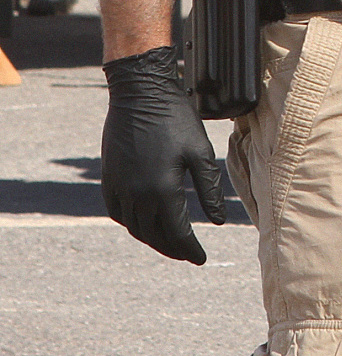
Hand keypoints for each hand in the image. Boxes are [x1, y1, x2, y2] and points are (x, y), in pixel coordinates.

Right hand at [100, 46, 227, 263]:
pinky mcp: (108, 180)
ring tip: (171, 242)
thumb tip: (219, 220)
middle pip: (154, 236)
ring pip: (135, 228)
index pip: (176, 234)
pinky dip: (133, 224)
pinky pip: (119, 214)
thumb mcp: (201, 153)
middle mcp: (136, 195)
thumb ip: (209, 189)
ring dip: (153, 239)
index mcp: (162, 191)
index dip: (190, 249)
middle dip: (173, 249)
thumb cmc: (176, 120)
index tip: (202, 259)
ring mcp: (118, 188)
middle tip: (188, 255)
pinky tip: (146, 222)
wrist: (140, 95)